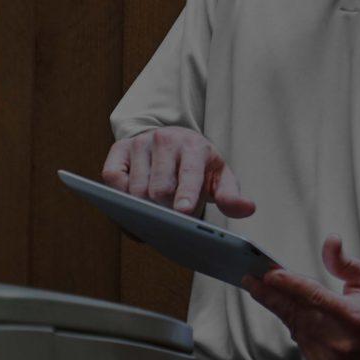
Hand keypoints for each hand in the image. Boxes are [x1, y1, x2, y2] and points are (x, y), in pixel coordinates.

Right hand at [101, 127, 255, 216]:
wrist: (172, 142)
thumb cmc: (198, 165)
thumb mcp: (219, 177)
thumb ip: (231, 196)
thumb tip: (248, 209)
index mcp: (194, 146)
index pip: (189, 173)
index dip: (186, 193)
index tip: (184, 211)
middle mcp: (165, 140)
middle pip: (159, 187)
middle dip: (164, 210)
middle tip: (171, 219)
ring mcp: (140, 143)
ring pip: (135, 188)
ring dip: (143, 208)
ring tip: (155, 214)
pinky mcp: (119, 150)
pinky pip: (112, 178)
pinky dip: (119, 197)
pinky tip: (132, 203)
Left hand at [242, 236, 359, 359]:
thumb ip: (344, 262)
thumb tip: (330, 242)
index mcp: (355, 316)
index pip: (313, 296)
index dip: (288, 284)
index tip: (268, 274)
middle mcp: (341, 340)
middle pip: (296, 313)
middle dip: (271, 294)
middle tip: (251, 279)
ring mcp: (332, 357)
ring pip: (295, 327)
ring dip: (284, 309)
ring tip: (269, 290)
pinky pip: (301, 340)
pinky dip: (296, 324)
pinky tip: (296, 312)